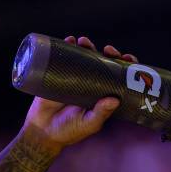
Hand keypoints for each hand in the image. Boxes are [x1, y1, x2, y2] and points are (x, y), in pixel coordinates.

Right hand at [22, 36, 138, 152]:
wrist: (43, 130)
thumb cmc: (70, 130)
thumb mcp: (89, 123)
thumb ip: (101, 113)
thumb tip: (115, 100)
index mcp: (104, 94)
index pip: (119, 77)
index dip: (125, 66)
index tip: (127, 59)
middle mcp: (92, 84)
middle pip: (105, 63)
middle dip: (109, 53)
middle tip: (108, 50)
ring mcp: (75, 77)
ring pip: (86, 56)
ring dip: (88, 45)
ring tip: (84, 42)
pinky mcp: (58, 74)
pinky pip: (64, 56)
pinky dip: (67, 46)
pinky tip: (69, 40)